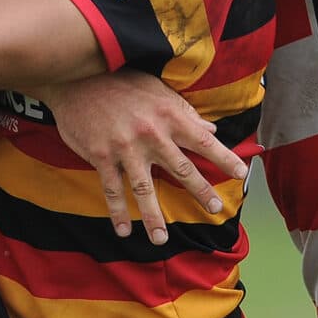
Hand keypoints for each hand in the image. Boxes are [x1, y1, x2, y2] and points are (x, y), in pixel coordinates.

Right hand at [39, 70, 249, 245]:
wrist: (77, 78)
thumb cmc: (120, 82)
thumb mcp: (157, 90)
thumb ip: (184, 112)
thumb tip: (211, 131)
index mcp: (167, 116)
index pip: (202, 141)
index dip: (224, 158)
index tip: (241, 173)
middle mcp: (150, 134)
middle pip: (180, 168)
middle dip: (200, 190)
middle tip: (214, 209)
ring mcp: (125, 148)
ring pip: (143, 188)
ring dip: (154, 216)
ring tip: (162, 239)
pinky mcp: (101, 156)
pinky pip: (112, 189)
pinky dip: (117, 212)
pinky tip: (123, 230)